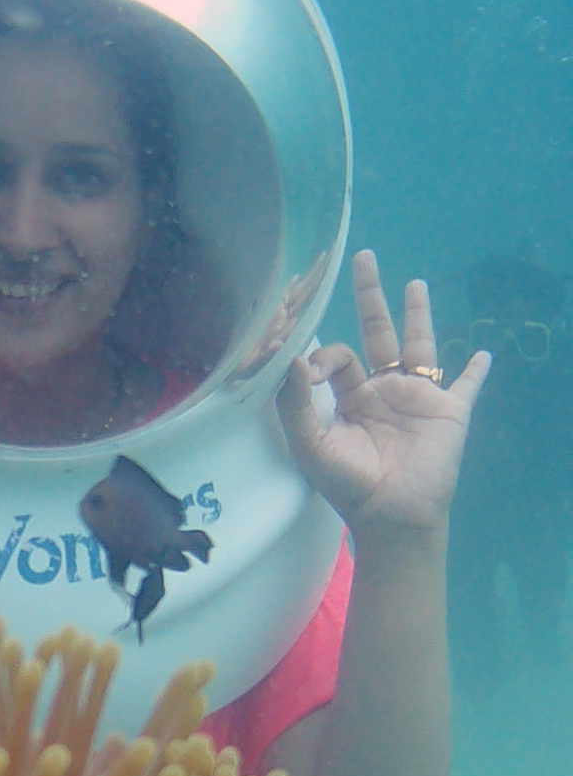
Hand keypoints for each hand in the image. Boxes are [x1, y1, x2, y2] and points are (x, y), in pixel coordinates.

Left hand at [276, 248, 490, 542]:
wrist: (392, 517)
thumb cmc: (348, 486)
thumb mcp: (311, 446)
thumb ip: (295, 405)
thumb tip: (293, 360)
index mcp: (350, 398)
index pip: (339, 357)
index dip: (325, 355)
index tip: (313, 369)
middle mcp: (382, 391)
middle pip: (377, 333)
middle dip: (370, 296)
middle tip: (364, 258)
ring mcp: (418, 399)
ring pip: (419, 346)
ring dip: (418, 315)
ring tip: (414, 284)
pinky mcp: (449, 411)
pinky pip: (466, 386)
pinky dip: (476, 371)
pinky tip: (483, 354)